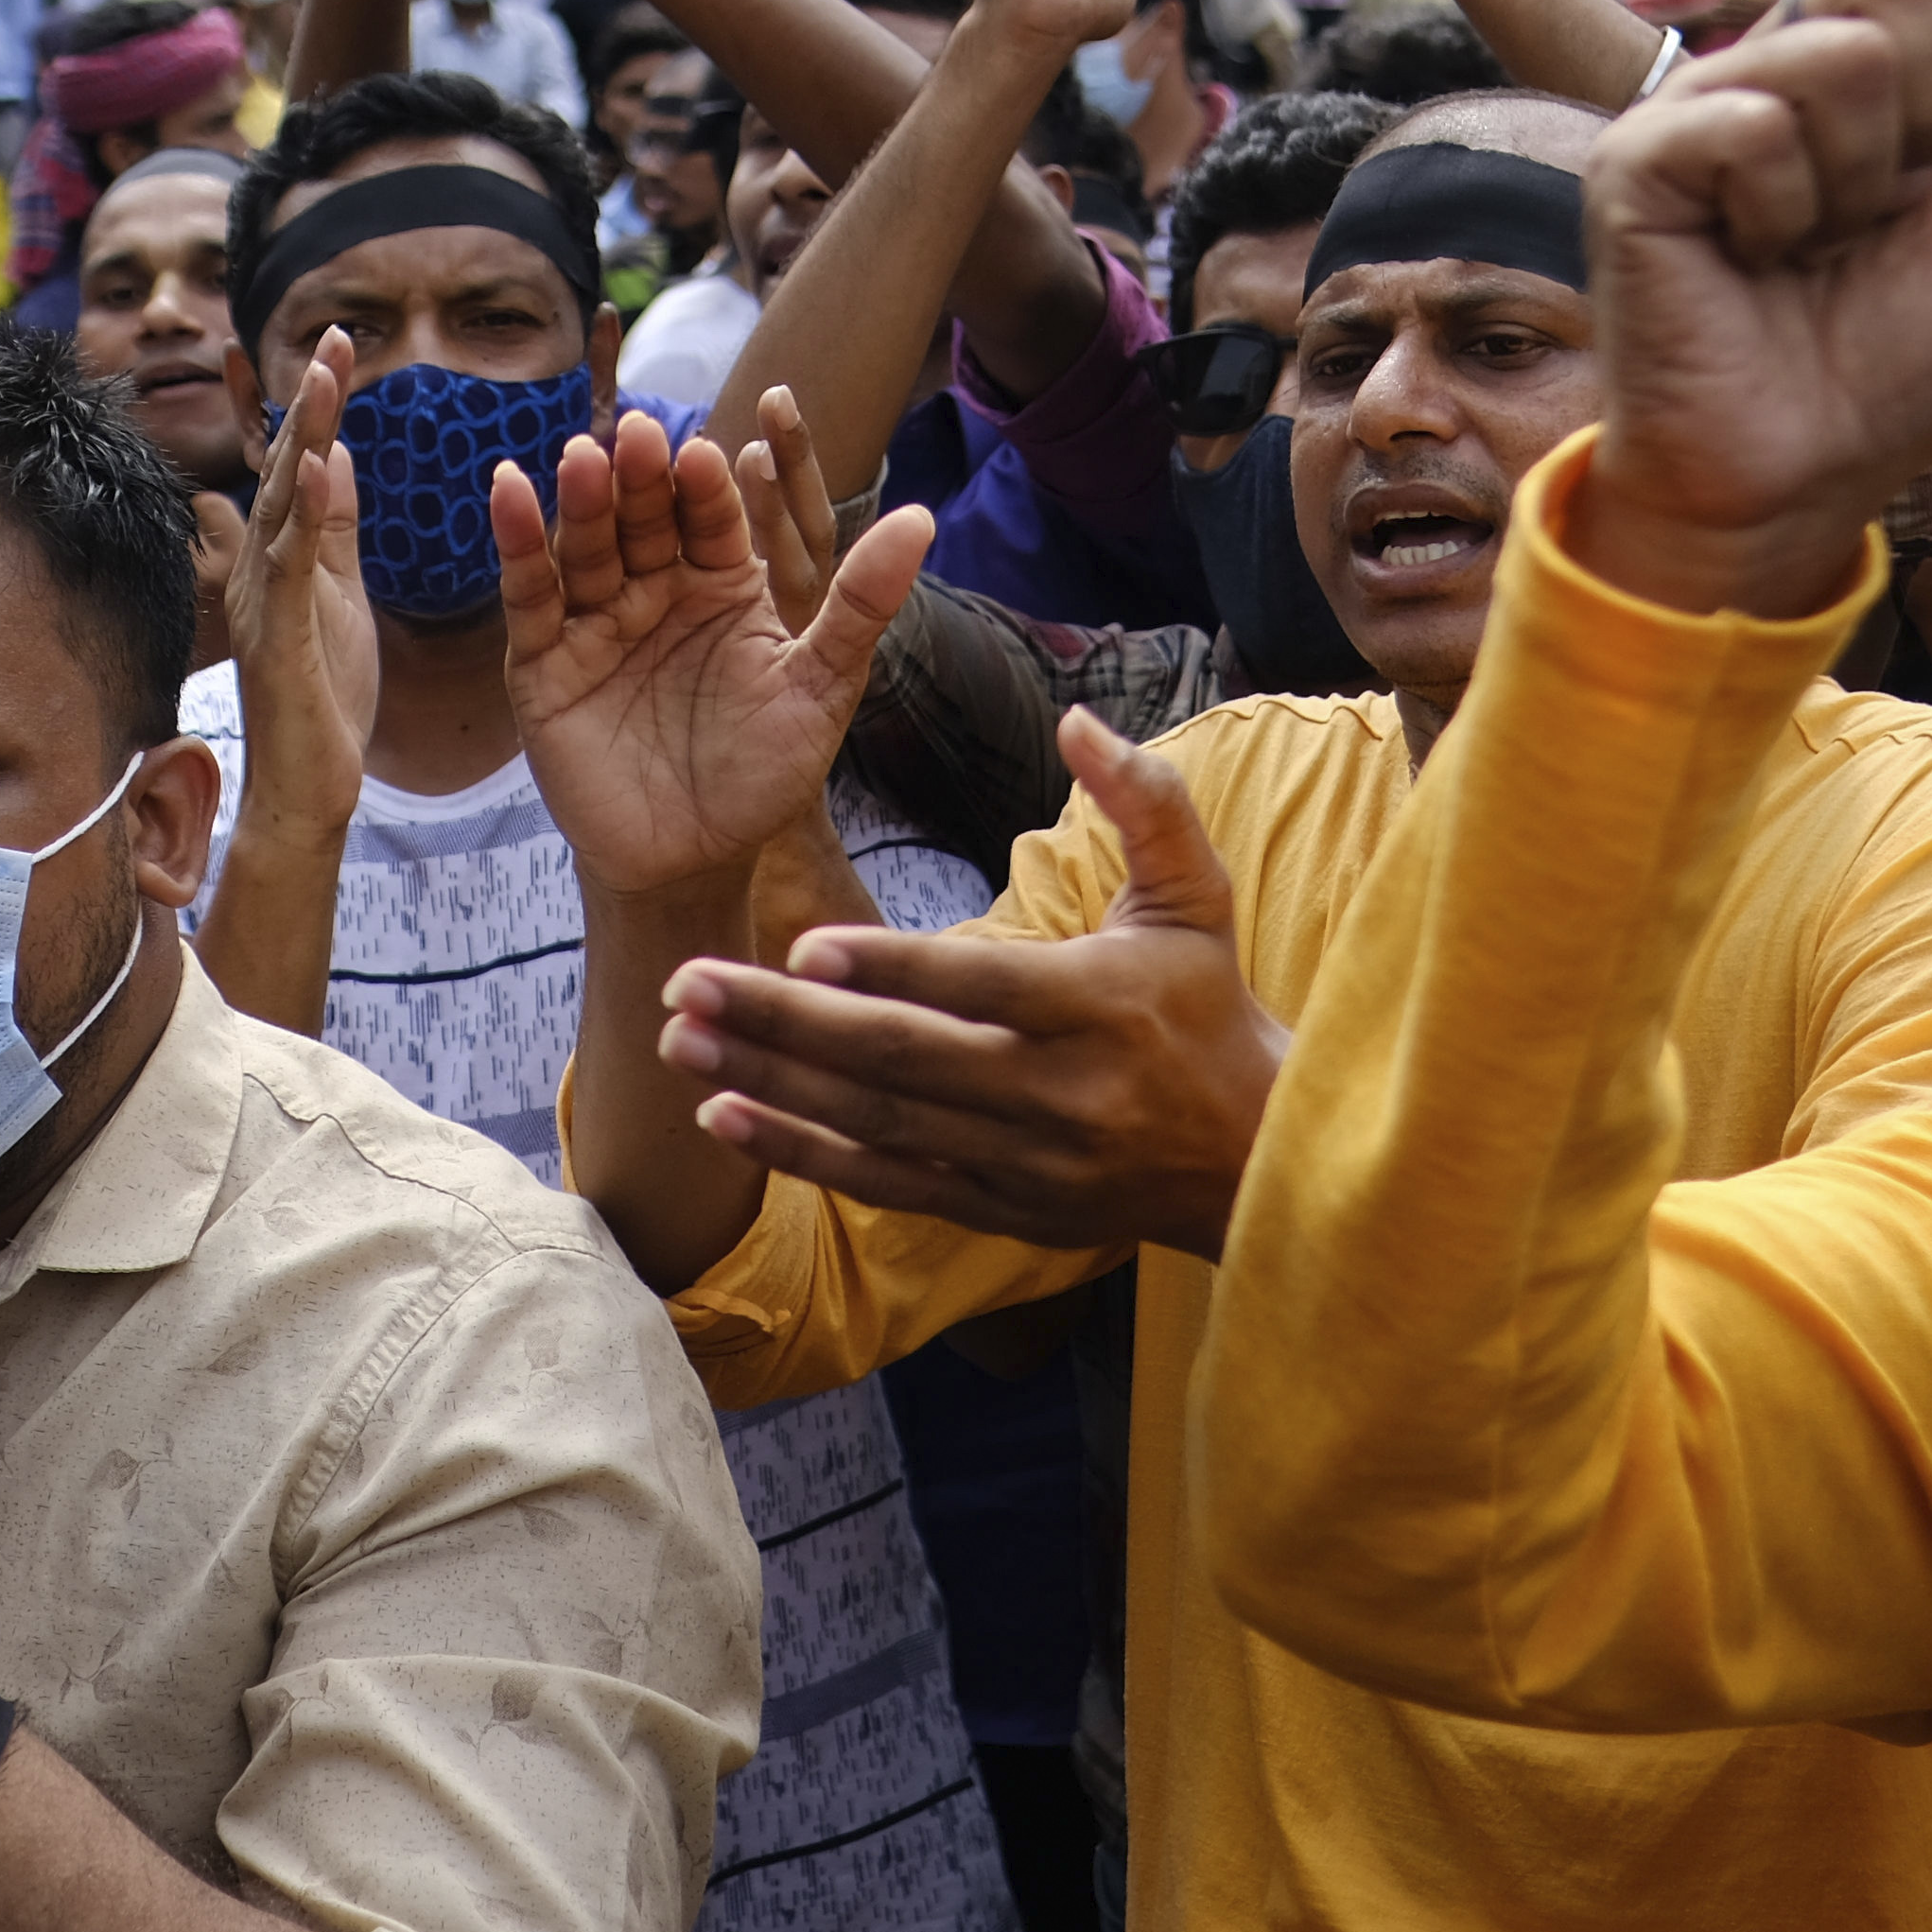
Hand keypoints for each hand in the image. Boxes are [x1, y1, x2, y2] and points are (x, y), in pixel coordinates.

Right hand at [223, 337, 378, 849]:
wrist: (309, 786)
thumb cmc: (325, 697)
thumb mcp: (340, 594)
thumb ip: (334, 529)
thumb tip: (339, 456)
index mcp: (281, 556)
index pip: (301, 464)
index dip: (317, 404)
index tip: (340, 342)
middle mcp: (261, 567)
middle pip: (288, 467)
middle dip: (310, 401)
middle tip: (334, 336)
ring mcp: (263, 600)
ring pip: (283, 503)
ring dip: (306, 437)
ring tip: (326, 377)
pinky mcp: (276, 637)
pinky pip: (289, 567)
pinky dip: (304, 514)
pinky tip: (323, 468)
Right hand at [494, 413, 933, 896]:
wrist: (691, 860)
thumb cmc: (762, 776)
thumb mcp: (820, 688)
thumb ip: (861, 603)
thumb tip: (924, 517)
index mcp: (723, 585)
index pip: (714, 518)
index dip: (711, 487)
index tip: (714, 454)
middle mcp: (657, 590)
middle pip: (645, 519)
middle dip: (641, 478)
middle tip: (638, 433)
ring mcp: (597, 622)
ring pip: (587, 545)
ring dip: (581, 499)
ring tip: (582, 456)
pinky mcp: (544, 660)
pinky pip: (530, 592)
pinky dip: (517, 541)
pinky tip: (507, 488)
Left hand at [661, 710, 1279, 1257]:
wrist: (1253, 1164)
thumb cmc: (1208, 1008)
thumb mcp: (1197, 895)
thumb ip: (1145, 799)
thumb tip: (1076, 719)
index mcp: (1101, 1007)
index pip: (982, 986)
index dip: (892, 967)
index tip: (801, 942)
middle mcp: (1058, 1095)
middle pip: (902, 1058)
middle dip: (783, 1021)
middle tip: (687, 981)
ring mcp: (1022, 1165)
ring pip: (876, 1123)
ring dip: (769, 1082)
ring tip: (679, 1039)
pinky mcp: (996, 1211)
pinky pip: (882, 1183)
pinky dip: (798, 1153)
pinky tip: (723, 1116)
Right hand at [1582, 0, 1931, 625]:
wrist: (1802, 479)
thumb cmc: (1899, 359)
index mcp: (1865, 49)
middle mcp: (1778, 54)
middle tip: (1886, 207)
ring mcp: (1701, 99)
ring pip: (1844, 51)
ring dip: (1866, 181)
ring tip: (1817, 245)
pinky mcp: (1638, 156)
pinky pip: (1759, 127)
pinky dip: (1788, 216)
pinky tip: (1752, 262)